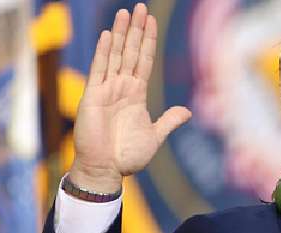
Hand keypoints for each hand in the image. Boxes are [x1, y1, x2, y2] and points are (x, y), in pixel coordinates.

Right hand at [68, 3, 190, 192]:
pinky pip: (99, 70)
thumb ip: (168, 121)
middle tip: (140, 7)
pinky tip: (106, 35)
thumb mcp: (155, 136)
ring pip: (115, 55)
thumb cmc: (127, 155)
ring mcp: (106, 90)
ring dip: (119, 34)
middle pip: (130, 52)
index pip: (143, 61)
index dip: (147, 41)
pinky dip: (103, 52)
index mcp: (136, 94)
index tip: (151, 22)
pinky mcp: (93, 96)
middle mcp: (121, 87)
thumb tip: (187, 111)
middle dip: (135, 30)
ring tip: (125, 12)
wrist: (107, 169)